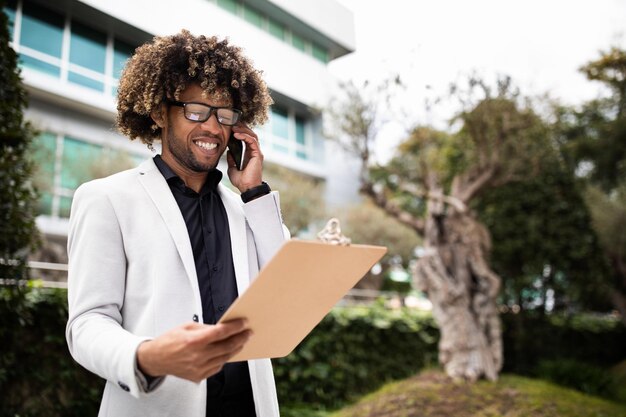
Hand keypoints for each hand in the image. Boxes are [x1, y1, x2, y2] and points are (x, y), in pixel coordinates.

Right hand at [136, 319, 250, 382]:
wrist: (155, 359)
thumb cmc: (169, 341)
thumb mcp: (187, 327)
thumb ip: (206, 328)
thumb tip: (222, 327)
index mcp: (194, 341)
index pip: (221, 332)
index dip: (235, 327)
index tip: (244, 323)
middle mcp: (197, 356)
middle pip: (227, 346)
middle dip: (241, 338)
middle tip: (248, 332)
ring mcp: (199, 368)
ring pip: (224, 358)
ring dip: (235, 349)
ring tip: (241, 341)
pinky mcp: (199, 377)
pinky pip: (217, 367)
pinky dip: (223, 359)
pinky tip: (226, 352)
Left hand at [227, 123, 263, 192]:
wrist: (247, 188)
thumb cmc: (241, 181)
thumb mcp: (232, 168)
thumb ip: (231, 160)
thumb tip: (228, 152)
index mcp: (249, 155)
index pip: (246, 139)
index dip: (240, 132)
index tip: (231, 128)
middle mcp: (254, 152)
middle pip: (250, 135)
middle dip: (242, 128)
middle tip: (232, 123)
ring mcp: (257, 153)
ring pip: (252, 135)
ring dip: (243, 130)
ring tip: (233, 127)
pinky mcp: (258, 154)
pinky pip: (252, 141)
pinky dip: (244, 136)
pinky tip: (236, 135)